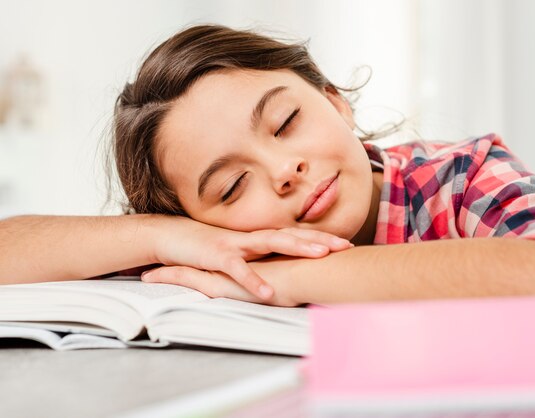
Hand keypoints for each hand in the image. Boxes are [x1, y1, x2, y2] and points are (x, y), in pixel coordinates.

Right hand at [148, 216, 350, 300]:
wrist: (171, 237)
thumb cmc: (209, 247)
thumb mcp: (239, 253)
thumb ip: (260, 257)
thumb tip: (285, 268)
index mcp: (259, 237)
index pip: (295, 235)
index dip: (321, 238)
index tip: (346, 243)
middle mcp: (253, 237)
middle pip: (292, 235)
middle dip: (320, 240)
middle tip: (346, 245)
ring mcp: (237, 244)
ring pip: (272, 242)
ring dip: (298, 247)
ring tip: (321, 255)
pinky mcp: (218, 256)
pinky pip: (239, 269)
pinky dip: (254, 280)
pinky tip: (268, 292)